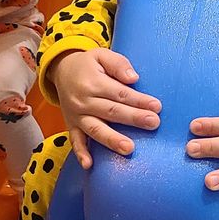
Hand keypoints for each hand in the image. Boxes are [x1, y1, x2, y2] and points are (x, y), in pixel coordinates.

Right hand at [52, 49, 161, 168]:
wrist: (61, 70)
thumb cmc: (88, 64)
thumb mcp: (101, 54)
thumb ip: (118, 64)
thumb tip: (133, 78)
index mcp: (93, 82)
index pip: (120, 93)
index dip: (139, 100)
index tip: (157, 106)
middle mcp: (84, 101)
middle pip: (112, 111)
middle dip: (133, 118)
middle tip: (153, 123)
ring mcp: (77, 116)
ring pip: (96, 129)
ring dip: (112, 140)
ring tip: (129, 149)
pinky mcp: (72, 126)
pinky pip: (75, 141)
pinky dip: (80, 153)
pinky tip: (89, 165)